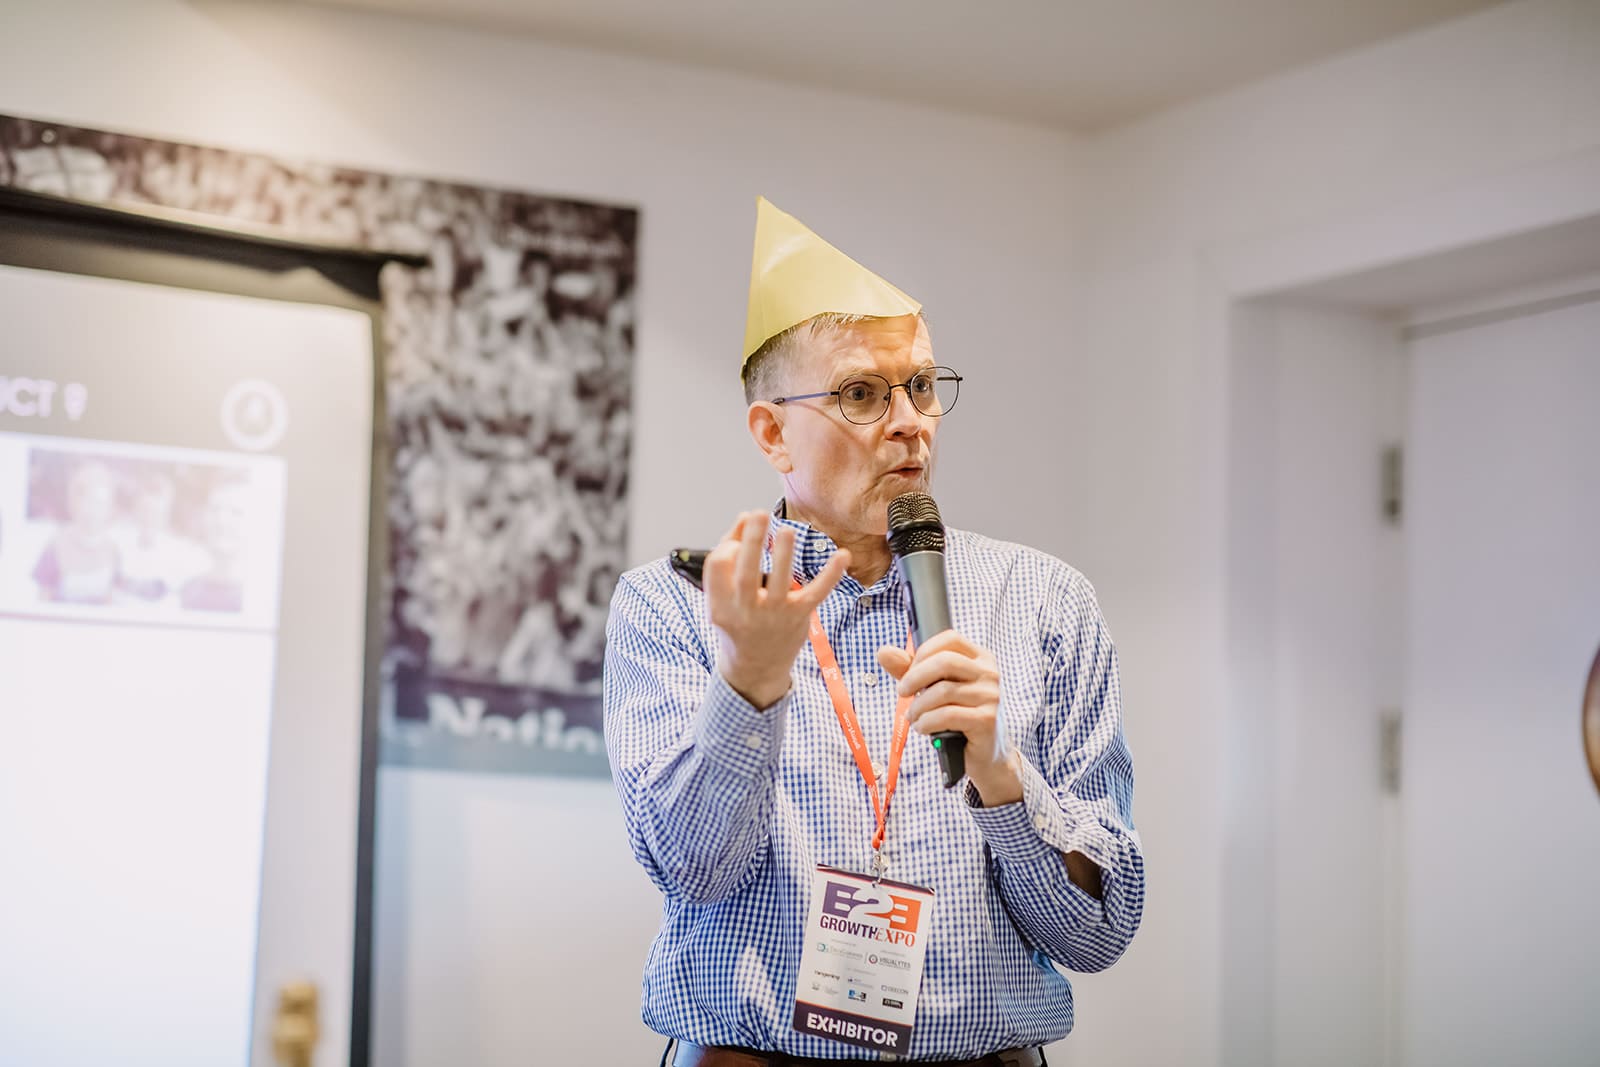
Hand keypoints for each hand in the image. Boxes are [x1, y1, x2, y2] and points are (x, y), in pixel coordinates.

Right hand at [707, 510, 849, 708]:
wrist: (755, 669)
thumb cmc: (738, 622)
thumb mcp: (721, 598)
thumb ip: (730, 558)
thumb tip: (745, 517)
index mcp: (720, 604)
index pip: (718, 568)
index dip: (729, 544)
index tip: (741, 533)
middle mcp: (745, 611)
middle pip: (746, 574)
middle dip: (753, 543)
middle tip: (759, 515)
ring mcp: (774, 615)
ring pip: (780, 583)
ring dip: (785, 556)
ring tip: (787, 532)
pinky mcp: (799, 616)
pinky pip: (817, 593)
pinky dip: (831, 575)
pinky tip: (842, 555)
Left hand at [877, 630, 1022, 804]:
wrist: (986, 754)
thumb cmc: (958, 716)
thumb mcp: (934, 688)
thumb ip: (910, 669)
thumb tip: (884, 652)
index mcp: (980, 658)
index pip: (950, 639)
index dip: (923, 652)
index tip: (909, 671)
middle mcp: (989, 673)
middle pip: (945, 661)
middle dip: (915, 677)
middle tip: (902, 692)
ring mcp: (990, 696)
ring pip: (943, 691)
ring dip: (918, 706)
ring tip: (913, 717)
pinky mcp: (987, 719)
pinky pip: (947, 715)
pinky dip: (927, 722)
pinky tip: (923, 728)